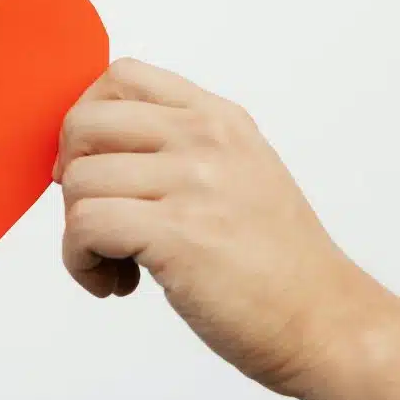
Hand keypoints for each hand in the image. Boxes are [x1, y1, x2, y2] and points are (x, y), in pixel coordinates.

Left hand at [55, 58, 390, 394]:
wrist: (328, 323)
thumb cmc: (276, 264)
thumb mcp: (240, 174)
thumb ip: (180, 148)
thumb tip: (95, 149)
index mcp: (218, 119)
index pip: (122, 76)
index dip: (88, 121)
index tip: (96, 167)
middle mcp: (206, 139)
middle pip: (84, 122)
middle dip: (71, 176)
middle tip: (98, 219)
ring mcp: (194, 182)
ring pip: (78, 181)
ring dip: (78, 232)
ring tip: (117, 263)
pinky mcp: (177, 233)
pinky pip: (84, 227)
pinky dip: (81, 263)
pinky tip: (116, 282)